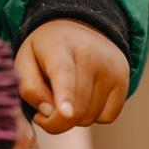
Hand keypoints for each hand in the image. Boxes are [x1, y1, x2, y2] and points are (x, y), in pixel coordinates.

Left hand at [16, 19, 128, 133]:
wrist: (82, 26)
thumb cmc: (47, 50)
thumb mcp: (25, 60)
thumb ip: (29, 87)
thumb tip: (48, 113)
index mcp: (59, 46)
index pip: (63, 73)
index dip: (64, 95)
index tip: (66, 112)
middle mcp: (91, 55)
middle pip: (77, 108)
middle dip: (56, 122)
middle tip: (45, 111)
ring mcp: (111, 68)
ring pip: (90, 116)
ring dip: (75, 117)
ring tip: (68, 94)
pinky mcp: (124, 80)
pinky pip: (107, 117)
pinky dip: (94, 116)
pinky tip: (86, 98)